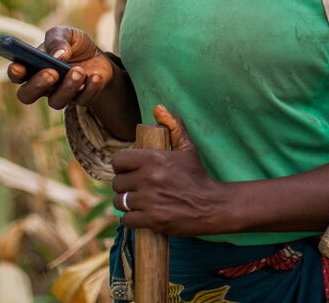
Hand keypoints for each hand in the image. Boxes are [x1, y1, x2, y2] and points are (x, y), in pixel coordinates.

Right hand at [7, 26, 114, 109]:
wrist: (98, 54)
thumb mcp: (66, 34)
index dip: (15, 72)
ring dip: (67, 87)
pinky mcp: (81, 99)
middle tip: (51, 73)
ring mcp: (60, 95)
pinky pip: (82, 100)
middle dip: (37, 85)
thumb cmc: (74, 44)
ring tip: (78, 70)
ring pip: (56, 102)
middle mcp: (42, 85)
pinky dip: (90, 88)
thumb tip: (58, 55)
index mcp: (32, 67)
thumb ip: (58, 40)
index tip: (19, 67)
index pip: (16, 74)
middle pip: (27, 95)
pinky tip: (96, 76)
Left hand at [111, 105, 231, 236]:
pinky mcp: (152, 220)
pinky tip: (141, 215)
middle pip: (117, 183)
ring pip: (120, 202)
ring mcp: (149, 200)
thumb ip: (174, 126)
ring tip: (137, 202)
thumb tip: (157, 108)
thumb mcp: (188, 148)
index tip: (129, 170)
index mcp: (153, 158)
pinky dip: (132, 219)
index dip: (122, 166)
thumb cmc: (197, 175)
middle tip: (136, 187)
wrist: (211, 205)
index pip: (118, 160)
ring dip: (127, 203)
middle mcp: (149, 178)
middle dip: (125, 185)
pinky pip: (127, 220)